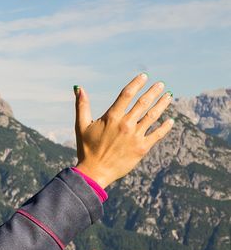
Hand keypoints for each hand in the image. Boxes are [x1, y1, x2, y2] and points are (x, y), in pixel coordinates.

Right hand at [73, 73, 174, 189]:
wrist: (94, 172)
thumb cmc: (86, 149)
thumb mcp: (81, 126)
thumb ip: (82, 106)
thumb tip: (78, 88)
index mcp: (111, 118)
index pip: (127, 95)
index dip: (136, 84)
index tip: (144, 77)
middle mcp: (125, 124)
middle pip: (143, 103)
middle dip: (153, 91)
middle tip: (161, 84)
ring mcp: (135, 136)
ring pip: (153, 116)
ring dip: (162, 104)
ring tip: (168, 96)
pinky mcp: (142, 148)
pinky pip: (157, 134)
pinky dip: (165, 127)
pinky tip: (171, 120)